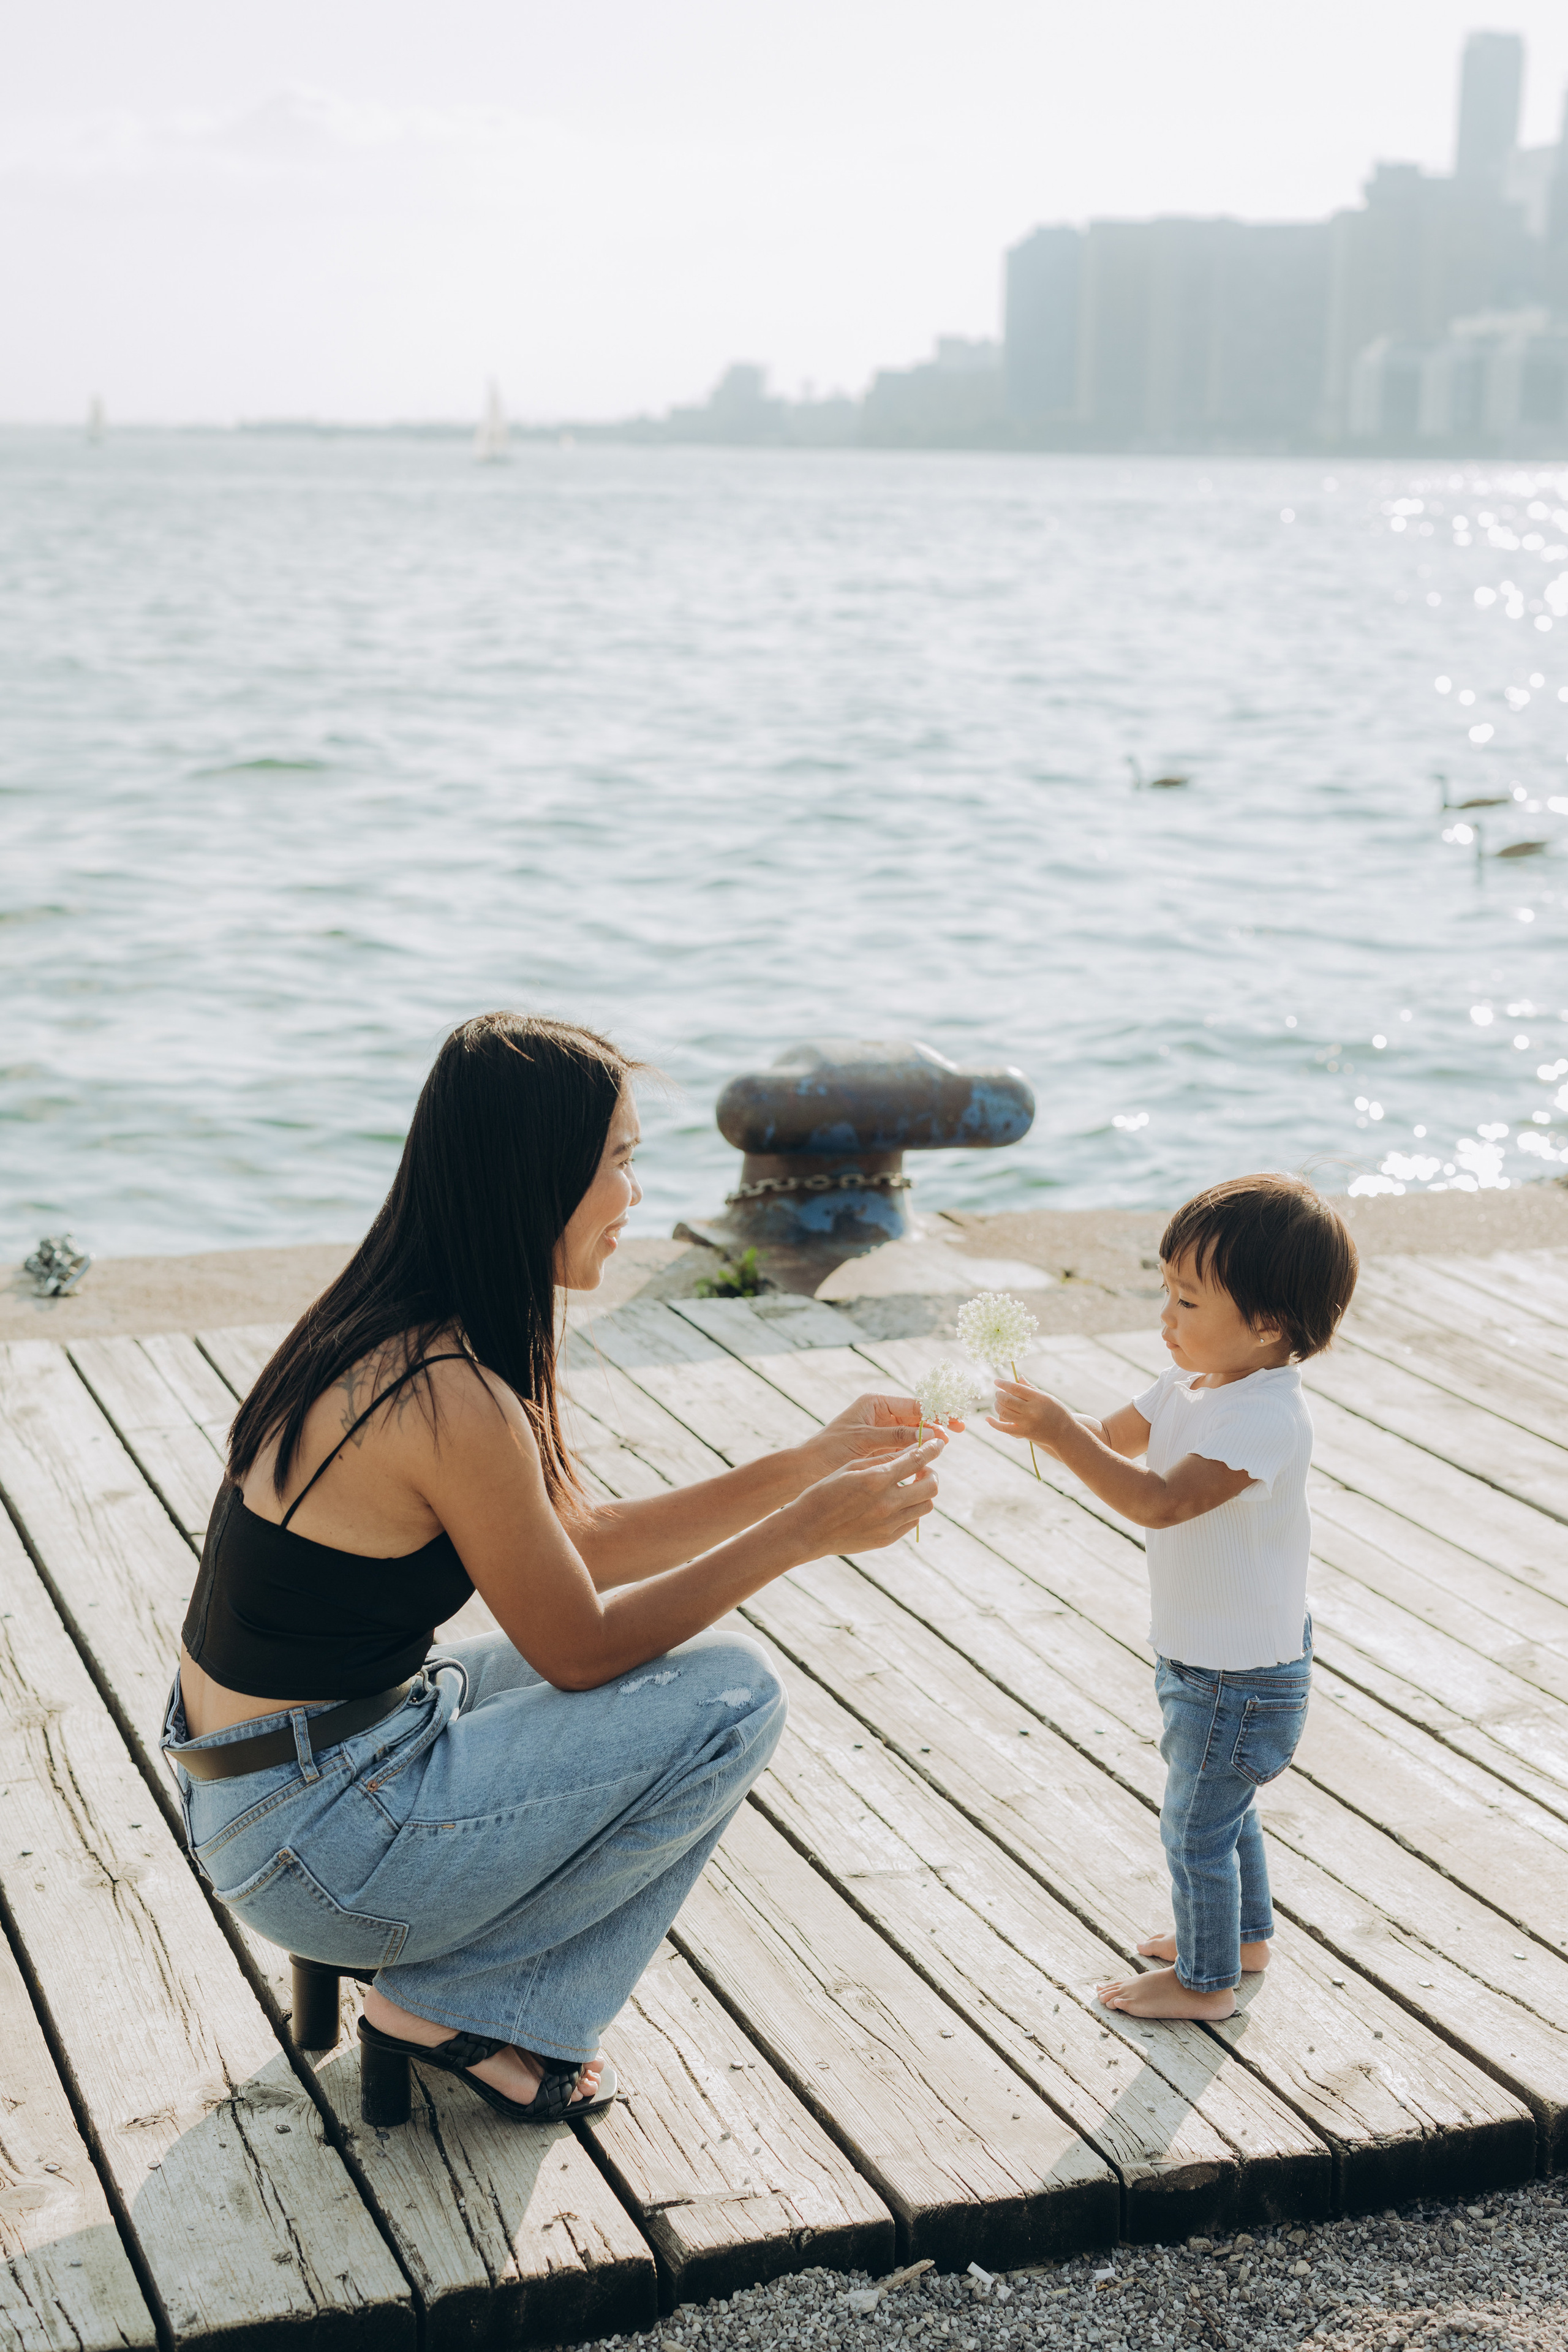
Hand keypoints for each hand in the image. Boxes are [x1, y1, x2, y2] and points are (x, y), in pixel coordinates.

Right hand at [786, 1437, 943, 1557]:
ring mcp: (889, 1524)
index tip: (938, 1444)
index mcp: (876, 1480)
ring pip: (926, 1506)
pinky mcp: (887, 1539)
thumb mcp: (851, 1467)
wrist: (808, 1530)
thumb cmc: (825, 1492)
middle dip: (931, 1473)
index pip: (917, 1460)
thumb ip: (883, 1459)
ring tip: (909, 1486)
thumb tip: (911, 1450)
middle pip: (931, 1486)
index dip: (932, 1449)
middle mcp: (887, 1503)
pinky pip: (912, 1522)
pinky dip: (910, 1510)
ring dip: (922, 1492)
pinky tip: (897, 1503)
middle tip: (921, 1468)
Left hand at [792, 1392, 951, 1488]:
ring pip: (912, 1433)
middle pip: (916, 1416)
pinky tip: (928, 1458)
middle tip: (960, 1430)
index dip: (935, 1412)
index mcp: (875, 1404)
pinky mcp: (879, 1450)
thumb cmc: (829, 1449)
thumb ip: (896, 1437)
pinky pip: (903, 1448)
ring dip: (928, 1438)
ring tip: (946, 1445)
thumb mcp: (864, 1440)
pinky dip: (915, 1452)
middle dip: (937, 1423)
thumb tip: (929, 1436)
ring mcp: (881, 1433)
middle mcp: (880, 1415)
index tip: (953, 1420)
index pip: (912, 1405)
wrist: (805, 1468)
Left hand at [989, 1374, 1073, 1454]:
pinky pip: (1004, 1428)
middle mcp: (1031, 1410)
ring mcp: (1027, 1423)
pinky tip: (988, 1418)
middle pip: (1007, 1400)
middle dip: (999, 1395)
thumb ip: (1031, 1388)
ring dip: (997, 1405)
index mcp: (1038, 1399)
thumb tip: (1018, 1377)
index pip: (1015, 1388)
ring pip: (1003, 1412)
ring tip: (998, 1402)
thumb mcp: (1047, 1397)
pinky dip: (994, 1423)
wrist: (1063, 1433)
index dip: (1003, 1384)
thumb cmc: (1056, 1412)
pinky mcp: (1023, 1433)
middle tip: (998, 1393)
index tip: (996, 1381)